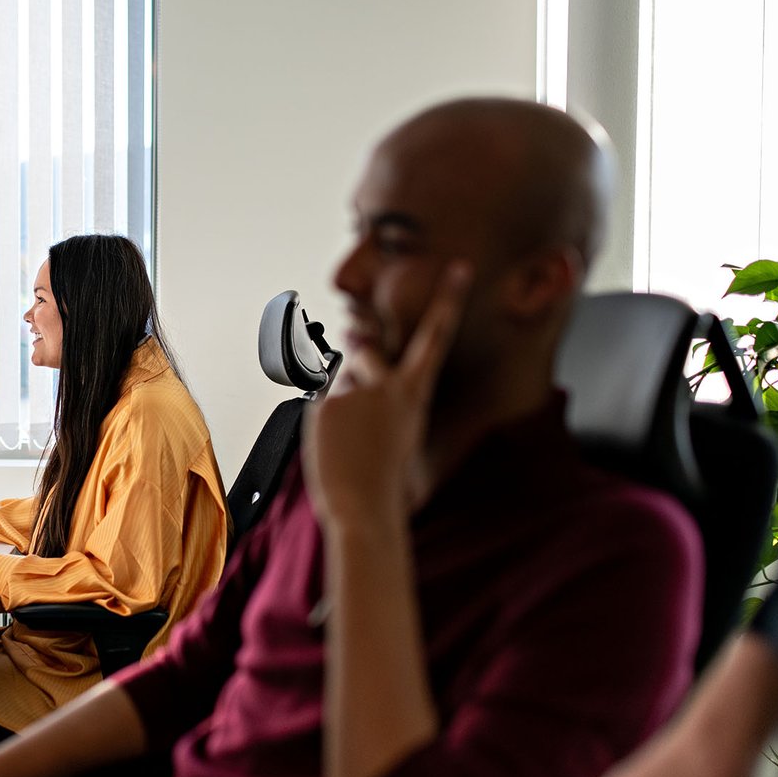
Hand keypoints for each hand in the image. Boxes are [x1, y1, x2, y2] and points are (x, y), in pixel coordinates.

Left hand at [304, 262, 470, 528]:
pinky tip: (332, 446)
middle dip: (356, 353)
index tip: (460, 268)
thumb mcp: (394, 428)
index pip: (435, 337)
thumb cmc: (383, 477)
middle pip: (365, 350)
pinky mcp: (325, 403)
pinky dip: (321, 422)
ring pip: (337, 384)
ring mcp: (355, 392)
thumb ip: (376, 391)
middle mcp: (387, 386)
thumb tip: (345, 356)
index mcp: (415, 394)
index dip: (448, 300)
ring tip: (348, 443)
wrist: (364, 508)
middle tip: (355, 366)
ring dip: (338, 407)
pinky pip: (318, 401)